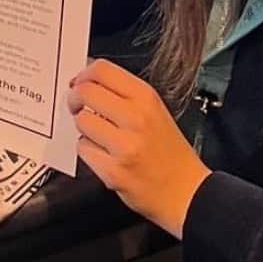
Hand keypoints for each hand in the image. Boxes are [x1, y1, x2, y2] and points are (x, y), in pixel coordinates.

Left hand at [67, 59, 210, 238]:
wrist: (187, 192)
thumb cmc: (169, 151)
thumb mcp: (155, 110)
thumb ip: (123, 94)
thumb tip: (87, 81)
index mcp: (146, 97)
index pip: (102, 70)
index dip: (84, 75)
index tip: (79, 83)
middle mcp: (136, 117)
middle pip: (85, 92)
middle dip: (75, 99)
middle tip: (78, 107)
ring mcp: (124, 145)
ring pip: (81, 121)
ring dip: (84, 128)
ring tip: (99, 135)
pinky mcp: (113, 171)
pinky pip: (83, 149)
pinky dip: (88, 151)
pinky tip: (104, 155)